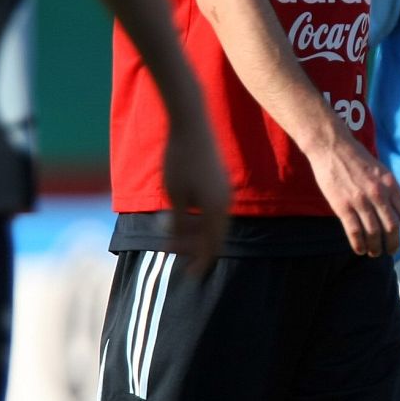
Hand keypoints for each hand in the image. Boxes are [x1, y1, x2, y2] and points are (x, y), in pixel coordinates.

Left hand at [162, 118, 229, 271]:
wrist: (191, 124)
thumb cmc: (179, 160)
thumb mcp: (173, 196)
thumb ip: (177, 223)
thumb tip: (176, 241)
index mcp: (216, 210)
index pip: (211, 247)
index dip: (200, 263)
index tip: (188, 275)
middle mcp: (225, 203)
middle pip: (214, 236)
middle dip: (195, 248)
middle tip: (174, 255)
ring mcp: (224, 192)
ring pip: (213, 223)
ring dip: (195, 233)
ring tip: (174, 237)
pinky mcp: (220, 182)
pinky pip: (213, 210)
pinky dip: (200, 219)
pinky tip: (183, 217)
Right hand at [306, 132, 399, 256]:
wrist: (332, 147)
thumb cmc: (356, 159)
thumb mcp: (380, 170)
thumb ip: (389, 189)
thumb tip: (397, 211)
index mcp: (390, 184)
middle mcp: (378, 193)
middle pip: (392, 227)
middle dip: (393, 243)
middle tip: (391, 251)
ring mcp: (360, 201)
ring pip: (373, 233)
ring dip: (376, 248)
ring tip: (374, 253)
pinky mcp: (342, 206)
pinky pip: (355, 232)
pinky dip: (359, 244)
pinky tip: (360, 250)